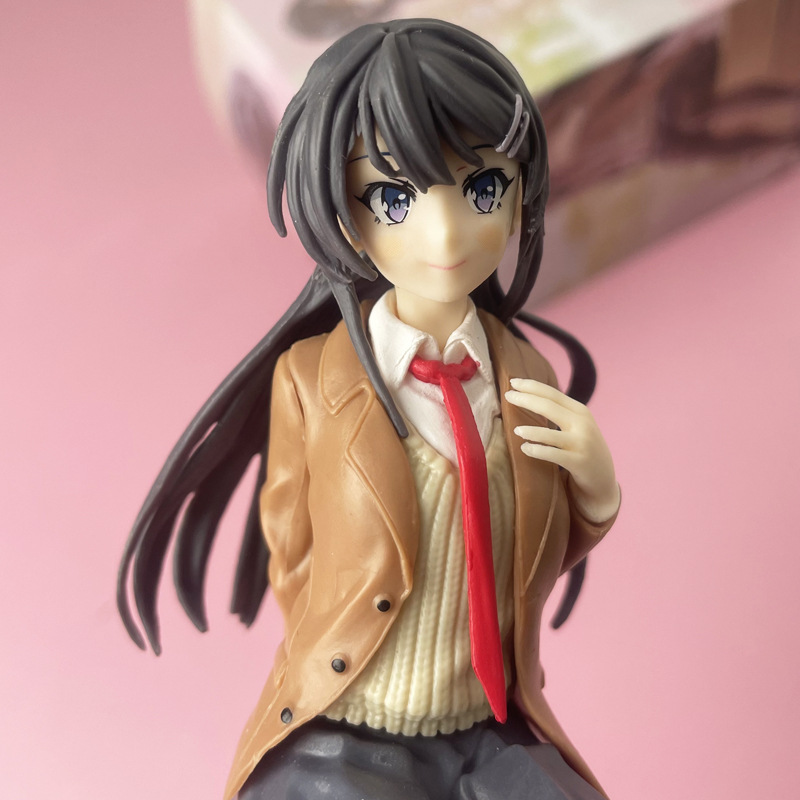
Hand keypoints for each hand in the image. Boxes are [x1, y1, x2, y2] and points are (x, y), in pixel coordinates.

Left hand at [505, 378, 619, 522]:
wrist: (602, 477)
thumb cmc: (582, 447)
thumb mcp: (577, 425)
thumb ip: (560, 412)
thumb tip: (528, 396)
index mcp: (580, 411)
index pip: (552, 394)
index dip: (531, 386)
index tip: (512, 381)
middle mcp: (582, 424)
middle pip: (548, 407)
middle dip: (525, 399)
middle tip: (506, 396)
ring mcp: (581, 443)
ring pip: (549, 434)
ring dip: (530, 431)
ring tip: (515, 430)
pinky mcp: (577, 462)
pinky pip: (551, 454)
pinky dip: (536, 450)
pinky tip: (524, 449)